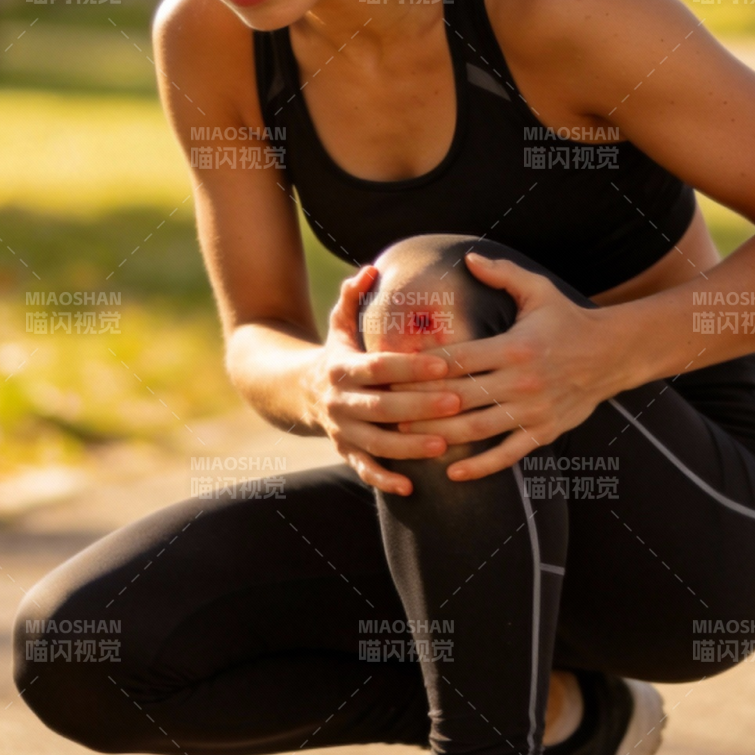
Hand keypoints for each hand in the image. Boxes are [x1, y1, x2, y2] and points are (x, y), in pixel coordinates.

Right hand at [312, 264, 463, 494]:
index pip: (380, 366)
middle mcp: (340, 401)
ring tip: (444, 444)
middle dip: (420, 406)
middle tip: (458, 402)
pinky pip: (363, 470)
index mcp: (342, 367)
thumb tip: (368, 269)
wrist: (296, 392)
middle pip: (381, 407)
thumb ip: (353, 297)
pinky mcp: (344, 452)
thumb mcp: (339, 324)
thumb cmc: (336, 353)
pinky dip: (385, 480)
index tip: (444, 362)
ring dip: (410, 447)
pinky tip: (412, 486)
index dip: (411, 366)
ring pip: (376, 443)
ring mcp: (341, 430)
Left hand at [393, 252, 612, 482]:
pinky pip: (507, 455)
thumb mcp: (538, 290)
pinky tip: (453, 474)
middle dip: (420, 404)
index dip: (422, 367)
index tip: (394, 371)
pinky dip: (480, 467)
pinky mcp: (544, 432)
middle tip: (387, 408)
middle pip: (459, 397)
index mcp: (514, 347)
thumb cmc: (568, 320)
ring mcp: (533, 410)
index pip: (458, 359)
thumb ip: (502, 274)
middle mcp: (522, 381)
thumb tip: (468, 258)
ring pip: (477, 429)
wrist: (612, 353)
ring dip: (440, 436)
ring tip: (408, 436)